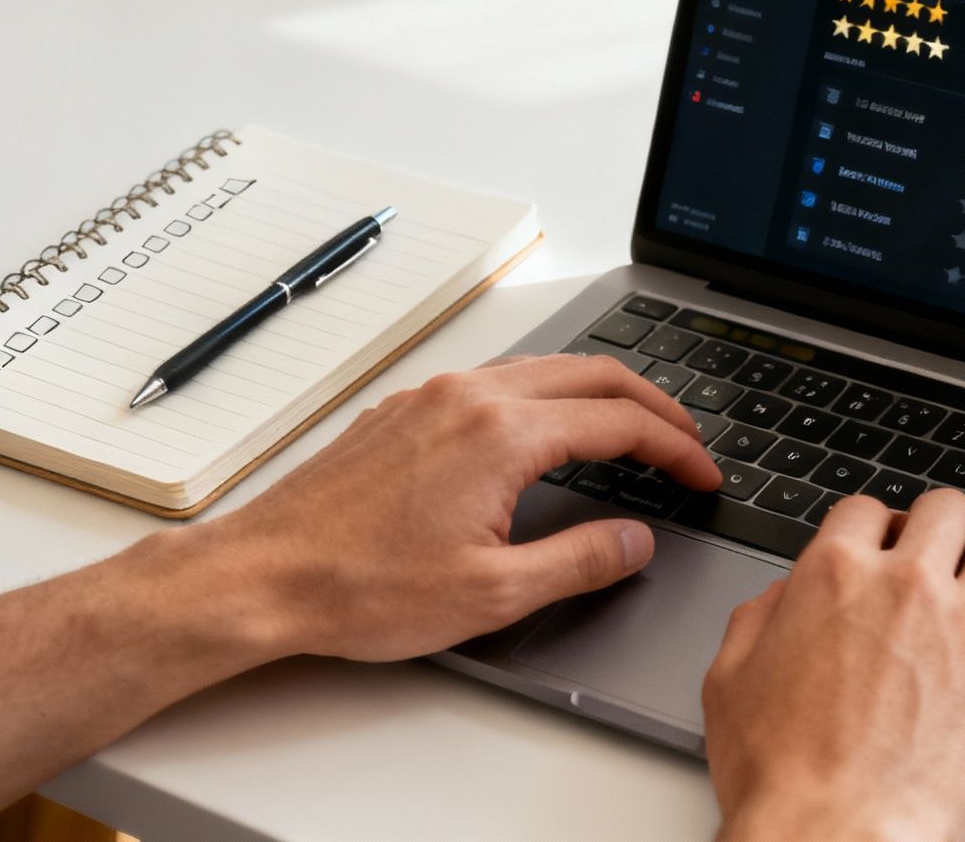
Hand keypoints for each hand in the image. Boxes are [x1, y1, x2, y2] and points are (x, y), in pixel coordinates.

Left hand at [191, 354, 721, 661]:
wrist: (260, 577)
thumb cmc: (359, 589)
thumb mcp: (493, 594)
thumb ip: (580, 561)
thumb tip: (634, 541)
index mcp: (502, 434)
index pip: (621, 422)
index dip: (677, 449)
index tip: (703, 476)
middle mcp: (470, 397)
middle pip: (592, 373)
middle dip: (653, 405)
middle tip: (687, 443)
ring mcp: (432, 396)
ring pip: (543, 369)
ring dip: (599, 393)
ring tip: (632, 432)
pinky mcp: (403, 410)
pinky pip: (497, 380)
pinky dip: (547, 396)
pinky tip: (548, 431)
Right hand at [702, 490, 964, 841]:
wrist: (837, 837)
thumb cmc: (783, 777)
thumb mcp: (730, 682)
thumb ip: (757, 620)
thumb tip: (783, 597)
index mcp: (835, 575)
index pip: (869, 508)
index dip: (877, 530)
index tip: (886, 550)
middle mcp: (907, 584)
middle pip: (948, 508)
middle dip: (943, 533)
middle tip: (942, 564)